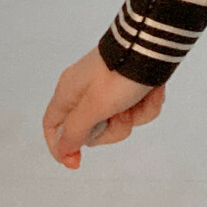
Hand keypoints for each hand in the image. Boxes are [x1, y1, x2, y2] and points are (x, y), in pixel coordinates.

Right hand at [42, 47, 166, 168]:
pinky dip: (147, 104)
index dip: (60, 147)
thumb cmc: (119, 75)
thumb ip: (76, 130)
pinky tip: (153, 90)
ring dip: (135, 114)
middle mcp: (85, 90)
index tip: (76, 162)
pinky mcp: (129, 85)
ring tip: (141, 96)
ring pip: (119, 120)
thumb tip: (62, 148)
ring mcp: (109, 88)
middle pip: (91, 129)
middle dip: (112, 129)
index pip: (52, 126)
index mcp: (69, 92)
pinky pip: (136, 108)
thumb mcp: (95, 106)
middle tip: (121, 114)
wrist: (154, 45)